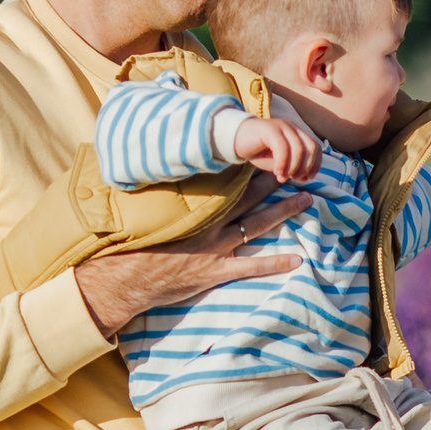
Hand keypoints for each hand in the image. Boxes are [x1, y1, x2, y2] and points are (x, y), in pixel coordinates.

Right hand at [73, 180, 310, 336]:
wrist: (123, 277)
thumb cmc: (133, 242)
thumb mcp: (146, 211)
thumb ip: (161, 193)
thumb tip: (158, 168)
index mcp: (194, 207)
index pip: (227, 181)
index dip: (247, 167)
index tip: (265, 152)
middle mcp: (209, 224)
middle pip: (249, 198)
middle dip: (274, 181)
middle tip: (296, 168)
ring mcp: (215, 249)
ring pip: (257, 226)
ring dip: (283, 212)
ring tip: (307, 200)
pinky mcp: (215, 271)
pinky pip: (251, 266)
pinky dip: (275, 263)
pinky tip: (297, 259)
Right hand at [230, 114, 321, 182]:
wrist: (234, 140)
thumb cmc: (258, 152)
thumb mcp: (278, 162)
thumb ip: (292, 166)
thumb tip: (304, 176)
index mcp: (297, 133)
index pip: (316, 148)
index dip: (315, 165)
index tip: (305, 179)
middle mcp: (292, 127)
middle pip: (311, 148)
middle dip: (305, 167)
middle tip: (293, 179)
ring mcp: (281, 126)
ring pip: (299, 149)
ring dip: (293, 167)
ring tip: (282, 177)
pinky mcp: (269, 128)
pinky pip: (283, 148)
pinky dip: (282, 163)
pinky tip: (277, 173)